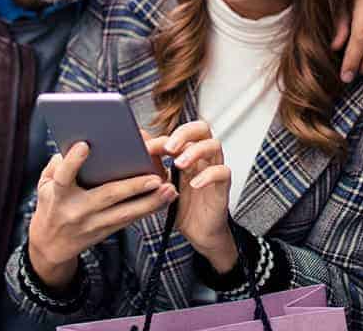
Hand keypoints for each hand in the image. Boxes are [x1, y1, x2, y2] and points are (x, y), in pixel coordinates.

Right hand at [27, 142, 176, 288]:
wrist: (50, 246)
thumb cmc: (50, 204)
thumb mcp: (44, 184)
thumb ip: (57, 164)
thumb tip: (78, 142)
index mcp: (57, 195)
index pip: (63, 177)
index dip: (72, 162)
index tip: (84, 145)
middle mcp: (77, 210)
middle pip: (107, 196)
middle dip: (132, 186)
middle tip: (154, 176)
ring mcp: (93, 223)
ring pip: (125, 213)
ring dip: (150, 202)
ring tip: (169, 189)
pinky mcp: (105, 231)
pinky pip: (130, 220)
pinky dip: (149, 209)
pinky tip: (166, 199)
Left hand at [161, 121, 236, 272]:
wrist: (198, 233)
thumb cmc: (182, 207)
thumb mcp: (161, 184)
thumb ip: (153, 164)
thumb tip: (140, 142)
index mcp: (187, 154)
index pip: (179, 134)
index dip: (162, 138)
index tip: (146, 149)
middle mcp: (202, 158)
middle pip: (202, 129)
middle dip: (185, 133)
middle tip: (169, 148)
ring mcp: (213, 170)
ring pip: (214, 145)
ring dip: (195, 151)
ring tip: (180, 164)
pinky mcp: (222, 186)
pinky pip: (223, 172)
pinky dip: (209, 175)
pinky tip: (195, 184)